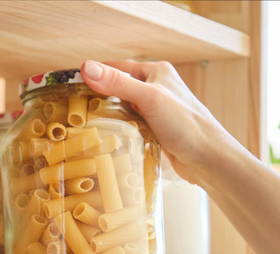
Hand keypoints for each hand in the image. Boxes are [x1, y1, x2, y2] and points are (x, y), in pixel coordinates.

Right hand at [80, 59, 241, 184]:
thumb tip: (87, 69)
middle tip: (75, 109)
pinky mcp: (156, 129)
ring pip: (124, 109)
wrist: (208, 159)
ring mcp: (157, 110)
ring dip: (109, 116)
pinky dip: (120, 130)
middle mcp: (156, 88)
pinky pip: (131, 125)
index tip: (71, 85)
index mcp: (156, 72)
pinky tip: (110, 138)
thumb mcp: (148, 99)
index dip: (95, 75)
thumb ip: (118, 83)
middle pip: (119, 89)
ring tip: (88, 125)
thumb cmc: (186, 125)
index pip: (117, 68)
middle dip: (99, 98)